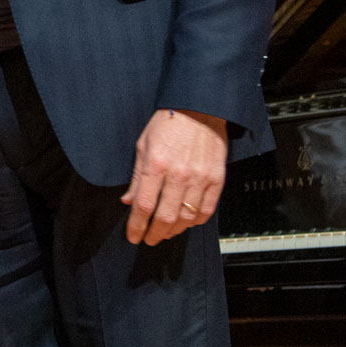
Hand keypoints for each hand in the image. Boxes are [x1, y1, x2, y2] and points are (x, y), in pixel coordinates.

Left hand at [122, 108, 227, 244]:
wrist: (199, 107)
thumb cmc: (168, 122)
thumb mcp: (143, 144)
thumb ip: (137, 176)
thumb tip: (128, 201)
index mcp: (156, 164)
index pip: (143, 205)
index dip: (136, 226)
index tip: (133, 236)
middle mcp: (179, 174)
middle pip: (165, 217)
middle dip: (154, 234)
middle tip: (149, 239)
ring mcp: (200, 178)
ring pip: (186, 218)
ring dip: (174, 231)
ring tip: (165, 232)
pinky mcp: (217, 179)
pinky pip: (207, 211)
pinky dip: (195, 222)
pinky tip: (186, 222)